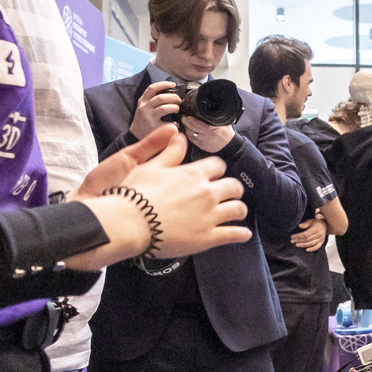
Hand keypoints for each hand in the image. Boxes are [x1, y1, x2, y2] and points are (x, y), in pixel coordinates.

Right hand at [71, 126, 249, 267]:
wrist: (129, 223)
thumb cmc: (135, 194)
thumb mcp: (150, 166)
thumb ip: (169, 151)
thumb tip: (179, 134)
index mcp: (194, 174)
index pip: (218, 166)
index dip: (216, 170)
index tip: (214, 175)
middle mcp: (207, 193)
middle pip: (233, 186)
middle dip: (232, 189)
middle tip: (228, 193)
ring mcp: (210, 215)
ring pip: (238, 209)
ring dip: (239, 209)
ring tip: (236, 211)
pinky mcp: (208, 237)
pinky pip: (234, 234)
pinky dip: (241, 234)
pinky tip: (243, 235)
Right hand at [130, 81, 181, 139]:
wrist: (135, 135)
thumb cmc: (143, 119)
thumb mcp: (144, 106)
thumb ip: (152, 99)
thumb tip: (170, 91)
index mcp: (142, 101)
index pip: (152, 88)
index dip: (164, 84)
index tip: (173, 84)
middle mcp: (144, 108)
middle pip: (161, 98)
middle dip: (174, 97)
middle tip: (179, 101)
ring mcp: (149, 117)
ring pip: (165, 108)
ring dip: (175, 108)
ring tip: (177, 110)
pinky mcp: (154, 127)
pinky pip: (169, 122)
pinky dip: (175, 123)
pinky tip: (175, 124)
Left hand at [180, 117, 235, 154]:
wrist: (230, 145)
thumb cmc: (227, 133)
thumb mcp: (223, 122)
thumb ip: (216, 115)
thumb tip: (210, 107)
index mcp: (212, 128)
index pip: (196, 122)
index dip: (189, 118)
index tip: (187, 115)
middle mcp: (207, 134)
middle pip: (191, 127)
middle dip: (185, 121)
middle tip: (184, 118)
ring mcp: (204, 141)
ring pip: (190, 133)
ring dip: (186, 128)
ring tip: (187, 124)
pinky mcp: (202, 146)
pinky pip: (192, 139)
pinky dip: (189, 134)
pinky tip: (190, 131)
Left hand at [292, 216, 327, 250]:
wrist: (325, 224)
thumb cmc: (315, 223)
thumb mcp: (310, 221)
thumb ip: (305, 224)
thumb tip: (299, 226)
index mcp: (316, 228)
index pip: (305, 234)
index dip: (298, 236)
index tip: (292, 236)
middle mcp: (319, 234)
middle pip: (307, 239)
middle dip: (298, 240)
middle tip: (292, 241)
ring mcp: (321, 239)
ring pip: (310, 244)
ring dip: (303, 245)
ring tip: (296, 245)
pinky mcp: (322, 242)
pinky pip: (317, 247)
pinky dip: (312, 249)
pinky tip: (306, 250)